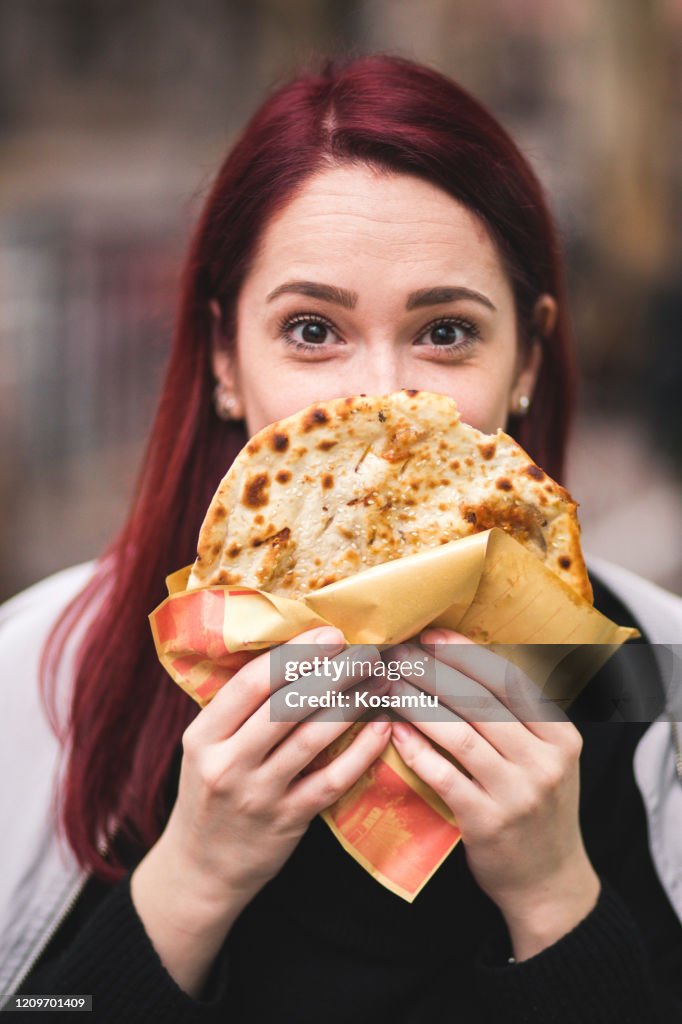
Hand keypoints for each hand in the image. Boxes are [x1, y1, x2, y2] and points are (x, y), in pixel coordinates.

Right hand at [132, 626, 390, 993]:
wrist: (200, 870)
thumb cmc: (211, 795)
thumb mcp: (206, 749)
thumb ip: (239, 711)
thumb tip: (294, 655)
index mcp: (204, 736)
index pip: (251, 684)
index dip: (295, 654)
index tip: (331, 634)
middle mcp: (228, 763)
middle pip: (287, 705)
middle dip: (333, 672)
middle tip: (367, 651)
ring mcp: (258, 795)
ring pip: (312, 738)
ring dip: (353, 703)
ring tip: (382, 680)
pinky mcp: (287, 822)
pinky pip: (332, 780)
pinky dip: (361, 751)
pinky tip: (382, 727)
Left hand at [386, 630, 599, 960]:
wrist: (550, 883)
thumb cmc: (538, 808)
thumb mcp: (547, 757)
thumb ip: (518, 716)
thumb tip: (465, 660)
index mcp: (560, 734)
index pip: (509, 679)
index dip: (466, 653)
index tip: (431, 634)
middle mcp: (544, 759)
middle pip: (481, 700)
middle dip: (433, 671)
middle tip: (398, 654)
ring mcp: (518, 792)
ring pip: (459, 733)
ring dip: (418, 704)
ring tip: (388, 686)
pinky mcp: (488, 822)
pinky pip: (444, 775)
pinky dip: (416, 749)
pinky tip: (394, 730)